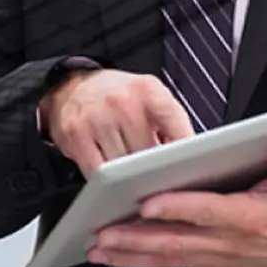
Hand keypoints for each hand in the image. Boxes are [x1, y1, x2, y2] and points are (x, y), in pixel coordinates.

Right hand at [39, 69, 193, 176]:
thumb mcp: (153, 98)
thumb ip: (173, 125)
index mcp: (149, 90)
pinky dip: (105, 181)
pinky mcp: (75, 134)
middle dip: (154, 170)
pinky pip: (96, 172)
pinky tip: (110, 176)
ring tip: (131, 174)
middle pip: (148, 154)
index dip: (182, 158)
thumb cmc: (122, 98)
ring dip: (129, 178)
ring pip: (122, 167)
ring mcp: (97, 117)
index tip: (187, 173)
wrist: (76, 86)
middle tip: (156, 178)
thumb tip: (190, 163)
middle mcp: (122, 100)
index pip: (177, 129)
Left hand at [88, 138, 266, 266]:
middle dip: (136, 237)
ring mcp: (217, 255)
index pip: (208, 212)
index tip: (148, 202)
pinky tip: (117, 256)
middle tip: (103, 231)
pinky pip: (171, 262)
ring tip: (98, 246)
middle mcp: (228, 241)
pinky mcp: (210, 260)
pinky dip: (141, 261)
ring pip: (168, 256)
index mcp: (250, 218)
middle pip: (176, 240)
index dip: (177, 208)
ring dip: (131, 253)